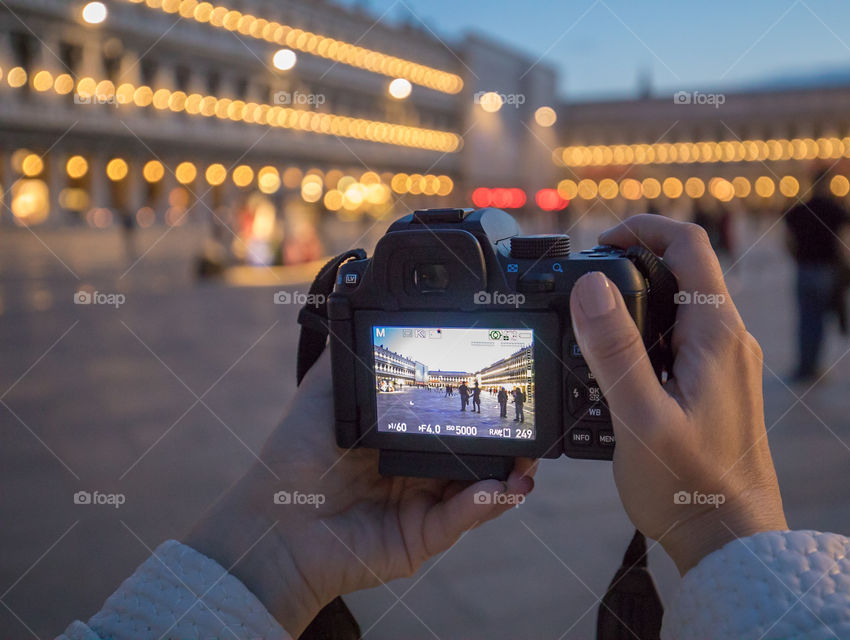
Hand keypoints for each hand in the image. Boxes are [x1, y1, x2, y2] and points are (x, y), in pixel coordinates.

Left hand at [185, 353, 535, 635]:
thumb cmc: (292, 462)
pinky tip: (502, 486)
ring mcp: (424, 505)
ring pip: (481, 488)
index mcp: (401, 437)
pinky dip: (487, 503)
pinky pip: (462, 518)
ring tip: (530, 458)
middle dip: (510, 441)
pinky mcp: (423, 537)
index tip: (501, 386)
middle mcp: (418, 471)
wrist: (274, 524)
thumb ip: (353, 359)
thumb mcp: (324, 395)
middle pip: (476, 454)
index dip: (478, 406)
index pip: (450, 420)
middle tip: (532, 422)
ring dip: (511, 473)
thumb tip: (367, 306)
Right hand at [569, 215, 785, 573]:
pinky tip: (616, 371)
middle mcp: (729, 340)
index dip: (643, 228)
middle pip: (683, 272)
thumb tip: (590, 285)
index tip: (599, 240)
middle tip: (582, 289)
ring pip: (680, 307)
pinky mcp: (718, 386)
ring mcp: (727, 363)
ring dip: (636, 304)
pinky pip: (680, 340)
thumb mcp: (640, 417)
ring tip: (591, 331)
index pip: (689, 245)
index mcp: (717, 334)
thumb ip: (614, 349)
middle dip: (631, 266)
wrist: (732, 542)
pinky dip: (646, 337)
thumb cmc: (690, 487)